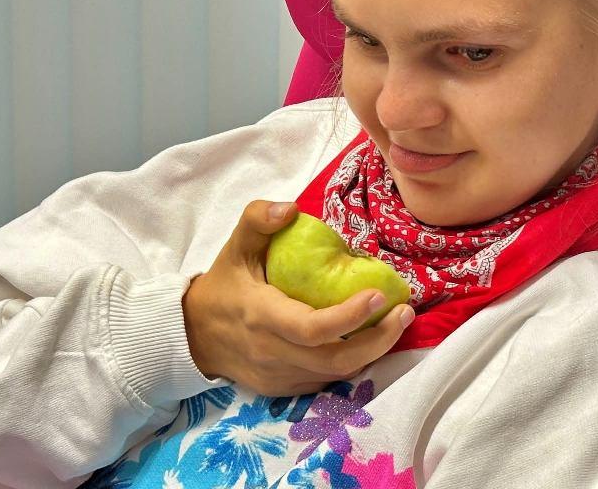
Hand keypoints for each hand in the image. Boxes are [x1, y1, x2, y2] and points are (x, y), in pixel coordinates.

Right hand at [183, 200, 414, 396]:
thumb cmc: (224, 285)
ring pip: (336, 374)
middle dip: (378, 340)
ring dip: (373, 353)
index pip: (312, 329)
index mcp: (262, 317)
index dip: (349, 317)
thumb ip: (258, 220)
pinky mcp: (284, 388)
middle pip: (335, 360)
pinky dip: (353, 363)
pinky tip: (371, 339)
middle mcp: (273, 353)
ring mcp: (280, 376)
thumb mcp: (235, 246)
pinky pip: (326, 381)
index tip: (378, 294)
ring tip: (397, 322)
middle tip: (404, 312)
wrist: (193, 336)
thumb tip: (291, 209)